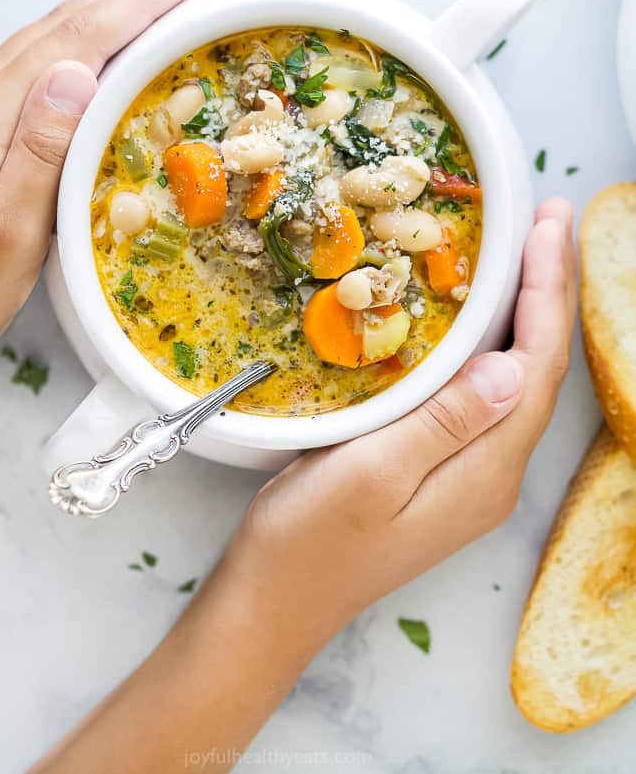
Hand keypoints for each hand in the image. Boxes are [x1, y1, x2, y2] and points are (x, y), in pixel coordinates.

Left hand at [0, 0, 217, 381]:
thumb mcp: (4, 237)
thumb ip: (42, 152)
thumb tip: (79, 74)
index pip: (76, 38)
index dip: (141, 2)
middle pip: (62, 23)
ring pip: (48, 37)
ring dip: (109, 11)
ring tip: (162, 0)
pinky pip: (35, 63)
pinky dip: (82, 42)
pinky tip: (104, 49)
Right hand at [228, 198, 576, 644]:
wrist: (275, 603)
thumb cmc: (310, 543)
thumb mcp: (372, 475)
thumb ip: (445, 423)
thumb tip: (512, 370)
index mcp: (484, 472)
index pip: (538, 366)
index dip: (548, 292)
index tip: (545, 228)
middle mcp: (491, 473)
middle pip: (540, 369)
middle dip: (550, 291)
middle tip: (548, 221)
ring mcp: (470, 476)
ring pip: (518, 380)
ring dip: (528, 313)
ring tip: (529, 254)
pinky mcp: (444, 472)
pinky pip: (487, 395)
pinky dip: (495, 343)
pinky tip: (481, 318)